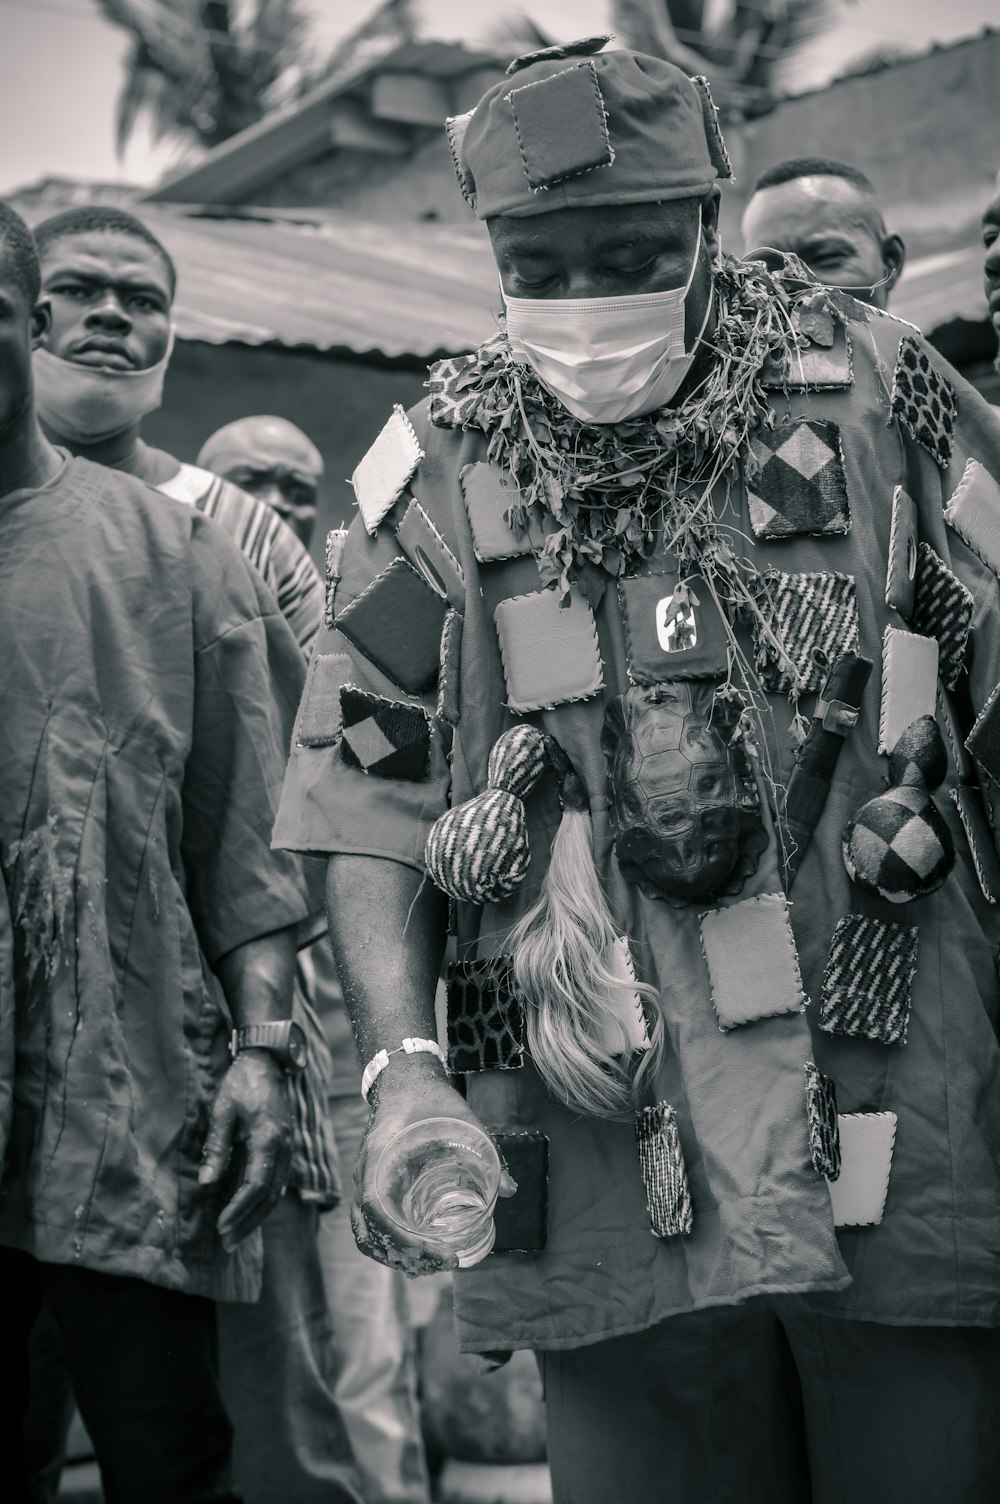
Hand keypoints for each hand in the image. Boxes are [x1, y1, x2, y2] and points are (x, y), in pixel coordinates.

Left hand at [199, 1051, 292, 1252]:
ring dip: (256, 1216)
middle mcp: (284, 1148)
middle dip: (248, 1222)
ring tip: (234, 1235)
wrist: (267, 1061)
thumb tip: (207, 1182)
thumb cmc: (241, 1082)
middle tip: (227, 1243)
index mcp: (268, 1138)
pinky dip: (263, 1202)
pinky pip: (278, 1182)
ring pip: (277, 1192)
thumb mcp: (222, 1110)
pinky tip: (248, 1212)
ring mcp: (288, 1148)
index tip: (220, 1227)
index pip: (256, 1185)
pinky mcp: (286, 1148)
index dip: (239, 1210)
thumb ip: (217, 1147)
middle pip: (269, 1196)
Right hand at [351, 1056, 515, 1276]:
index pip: (376, 1209)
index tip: (439, 1252)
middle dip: (405, 1256)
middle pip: (369, 1232)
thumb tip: (512, 1190)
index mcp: (380, 1154)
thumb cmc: (431, 1097)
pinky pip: (368, 1225)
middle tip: (444, 1262)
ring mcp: (364, 1180)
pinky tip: (417, 1252)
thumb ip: (487, 1152)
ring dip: (395, 1256)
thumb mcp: (464, 1119)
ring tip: (433, 1264)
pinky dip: (388, 1245)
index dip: (404, 1239)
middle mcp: (364, 1173)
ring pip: (365, 1234)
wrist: (405, 1077)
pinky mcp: (371, 1185)